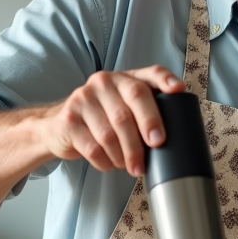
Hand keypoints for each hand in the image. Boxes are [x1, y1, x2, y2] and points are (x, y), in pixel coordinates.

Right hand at [37, 65, 185, 176]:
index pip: (149, 72)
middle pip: (130, 106)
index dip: (165, 80)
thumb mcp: (123, 106)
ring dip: (125, 155)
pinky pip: (93, 147)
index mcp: (124, 78)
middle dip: (147, 128)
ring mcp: (83, 99)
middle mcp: (103, 82)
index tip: (178, 90)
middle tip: (156, 146)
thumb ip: (146, 110)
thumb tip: (178, 136)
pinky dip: (106, 161)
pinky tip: (111, 164)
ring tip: (132, 166)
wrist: (59, 127)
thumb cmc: (102, 118)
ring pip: (111, 133)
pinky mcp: (68, 120)